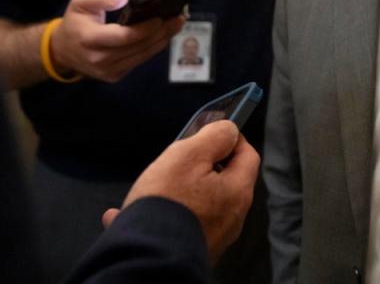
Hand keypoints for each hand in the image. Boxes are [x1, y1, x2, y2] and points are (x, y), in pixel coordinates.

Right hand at [51, 0, 183, 81]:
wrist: (63, 50)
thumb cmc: (76, 20)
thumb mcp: (80, 1)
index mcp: (90, 39)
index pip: (123, 37)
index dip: (145, 29)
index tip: (161, 18)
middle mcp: (99, 59)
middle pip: (138, 47)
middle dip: (161, 32)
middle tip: (179, 18)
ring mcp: (108, 70)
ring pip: (143, 56)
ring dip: (162, 40)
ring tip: (177, 24)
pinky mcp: (115, 75)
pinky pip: (139, 61)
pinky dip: (153, 48)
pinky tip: (164, 35)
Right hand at [101, 120, 258, 261]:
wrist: (147, 259)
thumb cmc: (168, 203)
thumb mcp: (189, 155)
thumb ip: (214, 137)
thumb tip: (229, 130)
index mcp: (237, 192)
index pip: (248, 155)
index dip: (233, 139)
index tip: (214, 132)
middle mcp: (231, 218)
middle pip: (223, 181)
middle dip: (200, 167)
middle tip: (178, 160)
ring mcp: (212, 237)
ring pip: (195, 205)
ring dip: (173, 194)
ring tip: (145, 190)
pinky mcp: (190, 251)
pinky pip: (173, 227)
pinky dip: (155, 217)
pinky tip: (121, 216)